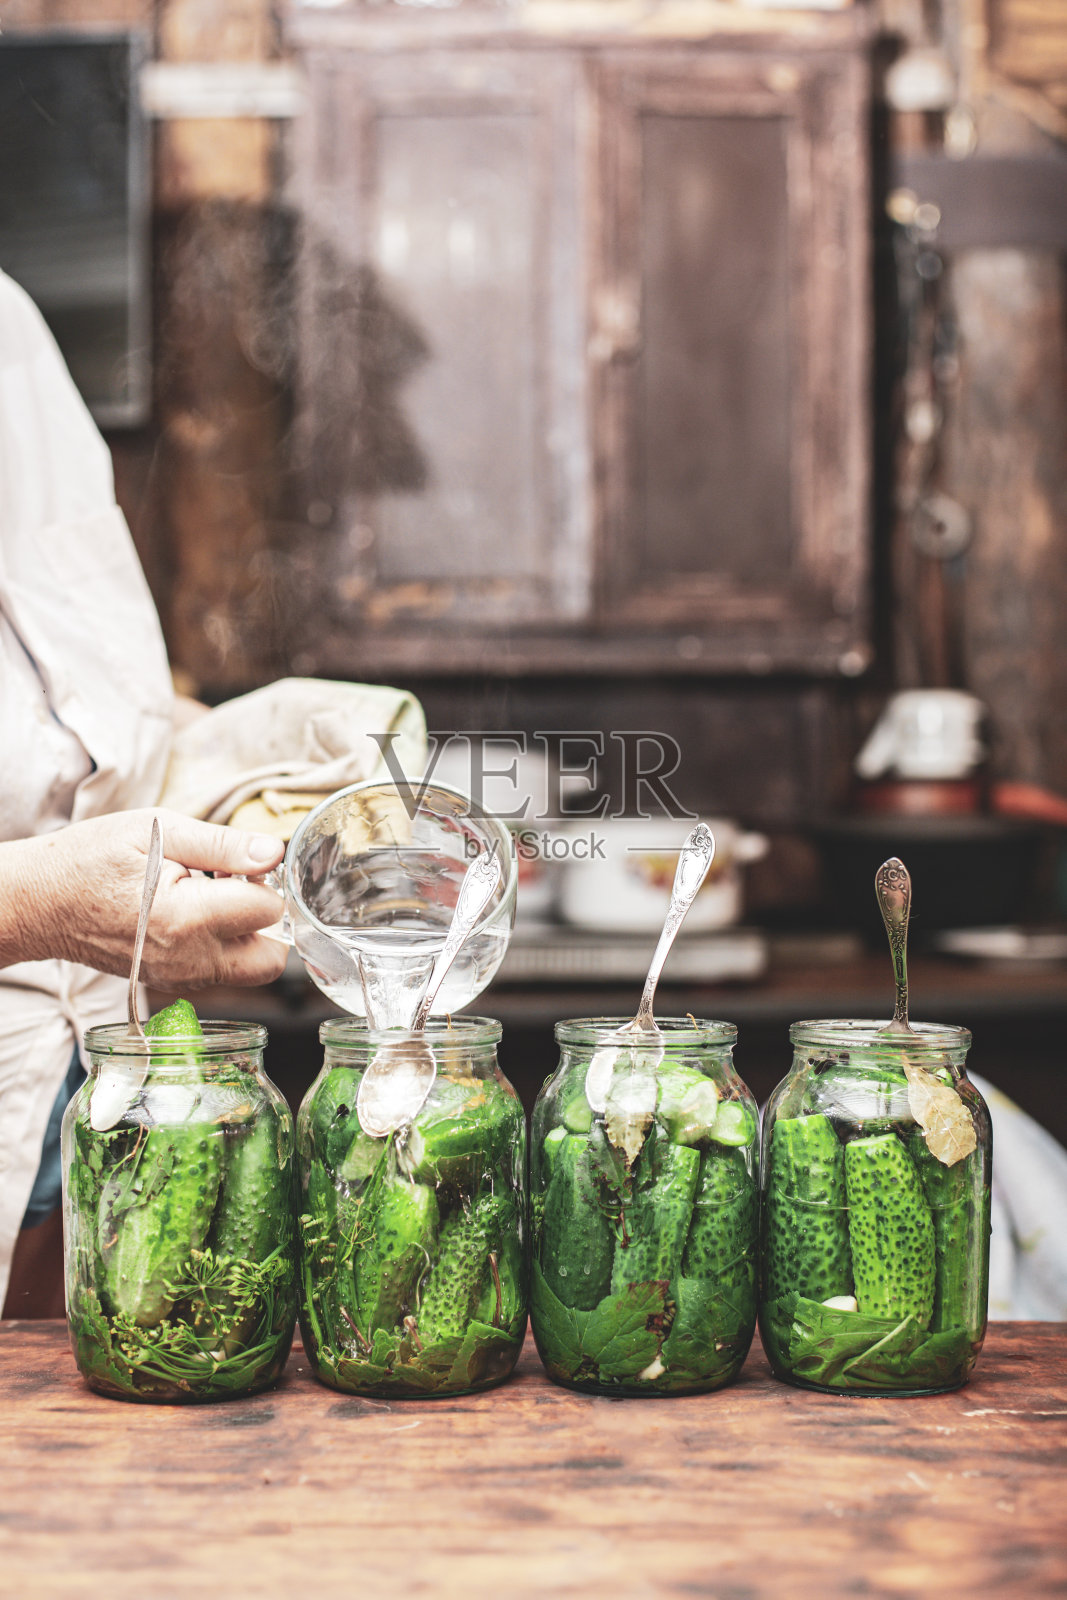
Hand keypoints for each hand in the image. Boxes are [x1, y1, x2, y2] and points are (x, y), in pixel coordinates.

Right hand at [1, 809, 287, 988]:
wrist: (38, 903)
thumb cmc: (90, 859)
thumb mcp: (156, 830)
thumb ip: (222, 844)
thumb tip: (273, 853)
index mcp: (189, 917)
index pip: (270, 910)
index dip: (264, 880)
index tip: (240, 863)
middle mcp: (189, 959)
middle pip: (271, 959)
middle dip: (268, 921)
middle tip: (240, 886)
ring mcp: (178, 978)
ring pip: (247, 970)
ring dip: (244, 935)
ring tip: (209, 896)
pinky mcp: (169, 983)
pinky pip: (217, 974)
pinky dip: (220, 948)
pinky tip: (192, 913)